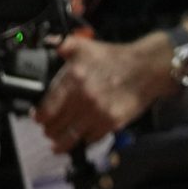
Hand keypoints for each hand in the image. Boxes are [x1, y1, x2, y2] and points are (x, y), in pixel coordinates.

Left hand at [37, 34, 175, 151]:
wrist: (148, 67)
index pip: (45, 110)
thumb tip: (47, 45)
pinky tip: (82, 137)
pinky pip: (91, 139)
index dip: (39, 117)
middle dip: (49, 130)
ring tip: (59, 143)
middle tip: (49, 130)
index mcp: (73, 80)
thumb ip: (62, 45)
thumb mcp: (86, 46)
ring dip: (61, 142)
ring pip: (70, 138)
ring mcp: (98, 112)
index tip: (39, 118)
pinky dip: (84, 140)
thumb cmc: (117, 58)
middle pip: (55, 126)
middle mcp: (83, 99)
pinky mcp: (112, 122)